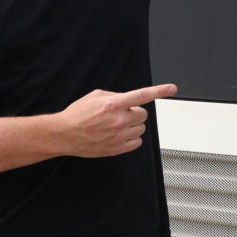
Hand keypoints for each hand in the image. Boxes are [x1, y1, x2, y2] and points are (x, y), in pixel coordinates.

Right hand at [58, 83, 177, 157]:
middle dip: (135, 113)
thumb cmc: (78, 114)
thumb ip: (116, 96)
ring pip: (141, 129)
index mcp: (113, 104)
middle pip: (143, 114)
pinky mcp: (117, 148)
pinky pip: (137, 142)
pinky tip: (119, 135)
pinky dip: (132, 138)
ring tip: (116, 125)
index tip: (172, 88)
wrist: (64, 134)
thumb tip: (130, 100)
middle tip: (120, 114)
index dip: (160, 91)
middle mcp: (118, 119)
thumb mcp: (95, 96)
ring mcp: (119, 135)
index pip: (142, 95)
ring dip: (133, 125)